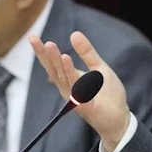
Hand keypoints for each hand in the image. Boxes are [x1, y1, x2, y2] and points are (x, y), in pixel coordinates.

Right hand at [30, 31, 131, 151]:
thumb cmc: (108, 95)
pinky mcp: (85, 105)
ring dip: (57, 62)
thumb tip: (74, 33)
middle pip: (53, 70)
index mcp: (70, 80)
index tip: (32, 37)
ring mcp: (75, 98)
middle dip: (45, 55)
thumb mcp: (98, 68)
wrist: (119, 118)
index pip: (53, 64)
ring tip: (51, 46)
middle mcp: (68, 89)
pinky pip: (77, 89)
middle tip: (34, 39)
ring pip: (63, 78)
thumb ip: (87, 52)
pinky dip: (71, 75)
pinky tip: (67, 61)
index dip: (42, 52)